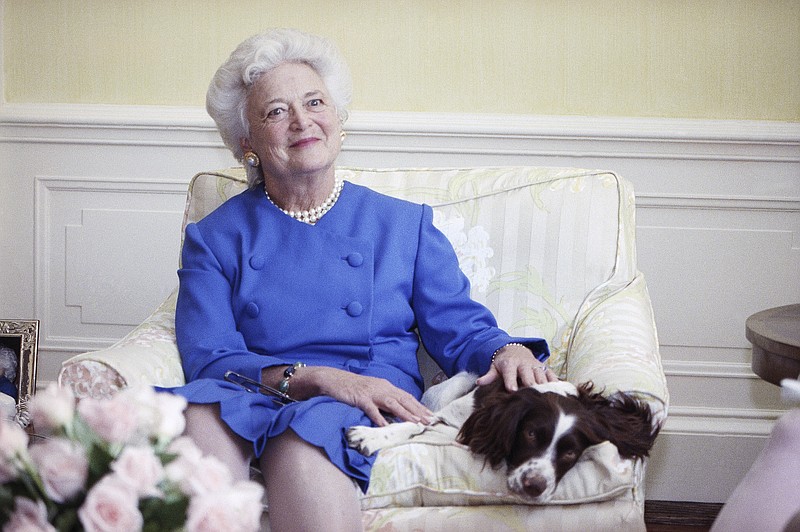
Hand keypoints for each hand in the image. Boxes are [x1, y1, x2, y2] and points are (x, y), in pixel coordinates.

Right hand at [280, 366, 433, 426]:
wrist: (333, 379)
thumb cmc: (352, 388)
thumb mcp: (372, 392)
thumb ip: (384, 400)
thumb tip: (397, 413)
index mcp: (386, 386)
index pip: (407, 397)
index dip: (419, 406)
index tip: (431, 415)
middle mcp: (382, 388)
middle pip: (404, 400)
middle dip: (418, 411)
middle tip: (430, 421)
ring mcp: (371, 392)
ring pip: (392, 403)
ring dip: (405, 414)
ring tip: (415, 423)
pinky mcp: (360, 398)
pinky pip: (371, 409)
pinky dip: (379, 417)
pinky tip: (386, 426)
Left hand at [475, 343, 557, 390]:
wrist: (516, 350)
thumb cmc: (504, 363)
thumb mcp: (494, 367)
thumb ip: (489, 376)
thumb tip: (479, 383)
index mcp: (510, 364)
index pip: (511, 374)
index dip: (512, 382)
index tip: (513, 391)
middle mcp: (524, 364)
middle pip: (529, 376)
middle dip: (530, 386)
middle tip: (532, 398)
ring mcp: (536, 366)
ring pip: (542, 377)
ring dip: (544, 387)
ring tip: (545, 399)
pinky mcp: (545, 368)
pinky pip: (552, 375)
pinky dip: (556, 383)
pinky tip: (559, 393)